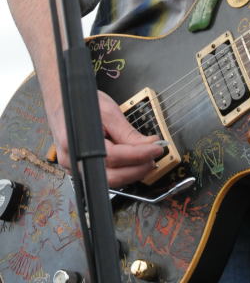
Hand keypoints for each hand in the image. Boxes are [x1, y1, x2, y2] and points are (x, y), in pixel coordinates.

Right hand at [48, 90, 165, 188]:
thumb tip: (148, 143)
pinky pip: (101, 176)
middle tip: (154, 158)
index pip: (115, 157)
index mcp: (79, 143)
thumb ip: (127, 132)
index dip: (139, 155)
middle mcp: (73, 161)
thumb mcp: (108, 111)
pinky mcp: (78, 169)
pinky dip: (119, 172)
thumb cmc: (80, 102)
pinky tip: (130, 164)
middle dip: (136, 170)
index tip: (157, 148)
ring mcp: (73, 168)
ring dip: (129, 174)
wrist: (60, 101)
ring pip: (106, 181)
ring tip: (146, 161)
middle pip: (110, 177)